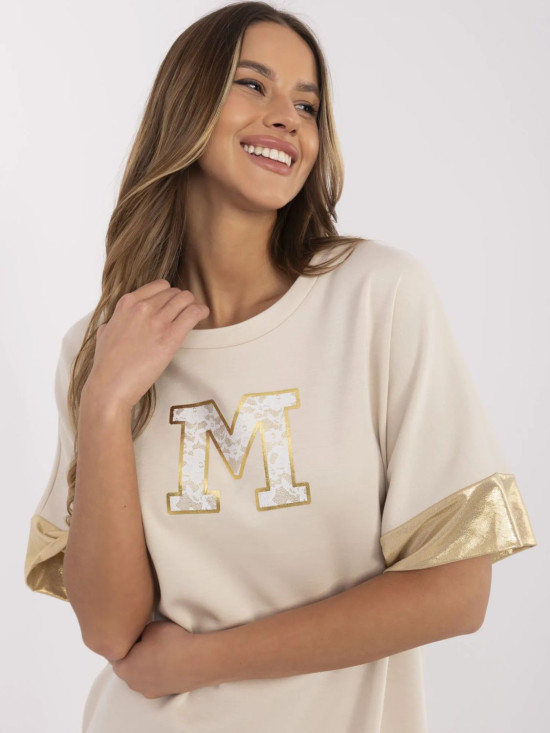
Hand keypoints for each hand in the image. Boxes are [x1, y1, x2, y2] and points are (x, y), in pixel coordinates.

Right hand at [84, 280, 208, 409]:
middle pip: (174, 292)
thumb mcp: (104, 334)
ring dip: (193, 304)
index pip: (159, 286)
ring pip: (186, 299)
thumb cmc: (106, 364)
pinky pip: (193, 313)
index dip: (169, 294)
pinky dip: (201, 311)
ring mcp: (156, 321)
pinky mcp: (170, 337)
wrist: (110, 385)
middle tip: (185, 312)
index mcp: (127, 303)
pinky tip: (203, 315)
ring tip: (196, 313)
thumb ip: (113, 323)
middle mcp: (142, 307)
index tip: (172, 303)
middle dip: (182, 301)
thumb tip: (112, 324)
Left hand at [111, 620, 212, 697]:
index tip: (132, 633)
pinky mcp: (164, 693)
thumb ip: (139, 633)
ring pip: (142, 674)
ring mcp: (149, 691)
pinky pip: (156, 679)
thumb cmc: (171, 643)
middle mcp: (133, 684)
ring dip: (147, 663)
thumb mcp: (150, 627)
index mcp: (124, 668)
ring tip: (161, 649)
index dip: (124, 641)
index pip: (116, 653)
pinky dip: (159, 670)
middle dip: (134, 653)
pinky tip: (170, 659)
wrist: (198, 660)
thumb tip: (140, 636)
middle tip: (146, 639)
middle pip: (128, 666)